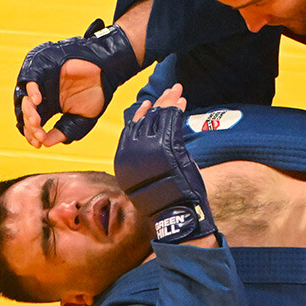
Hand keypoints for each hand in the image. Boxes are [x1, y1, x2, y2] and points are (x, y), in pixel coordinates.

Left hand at [14, 20, 140, 146]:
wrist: (107, 72)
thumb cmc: (97, 94)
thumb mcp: (81, 120)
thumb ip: (64, 131)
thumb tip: (45, 143)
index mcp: (51, 107)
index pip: (34, 124)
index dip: (33, 135)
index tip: (39, 144)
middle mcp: (44, 96)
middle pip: (27, 114)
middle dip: (30, 127)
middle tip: (40, 135)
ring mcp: (43, 83)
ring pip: (25, 99)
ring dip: (28, 112)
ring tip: (36, 122)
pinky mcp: (44, 71)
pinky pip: (30, 80)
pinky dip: (31, 91)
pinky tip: (37, 100)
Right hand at [114, 85, 216, 243]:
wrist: (174, 215)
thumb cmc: (163, 200)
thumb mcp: (145, 179)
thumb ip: (145, 159)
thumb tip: (150, 142)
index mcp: (123, 159)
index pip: (131, 128)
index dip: (141, 113)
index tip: (150, 102)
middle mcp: (131, 152)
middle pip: (146, 119)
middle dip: (160, 101)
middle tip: (171, 90)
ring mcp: (148, 149)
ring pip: (159, 117)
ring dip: (170, 102)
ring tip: (178, 92)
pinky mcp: (166, 147)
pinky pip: (170, 122)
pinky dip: (176, 111)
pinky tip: (181, 103)